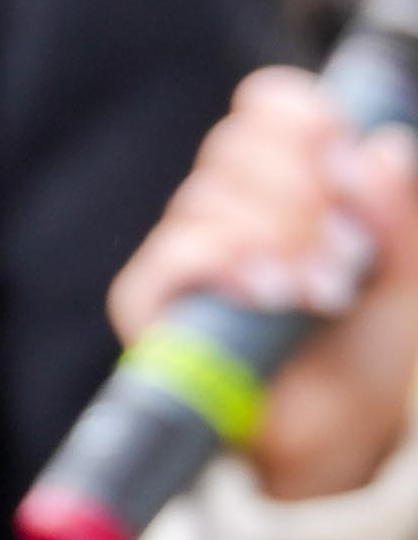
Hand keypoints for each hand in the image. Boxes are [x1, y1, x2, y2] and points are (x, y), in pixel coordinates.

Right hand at [107, 74, 417, 500]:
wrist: (337, 431)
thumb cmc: (364, 348)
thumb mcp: (401, 274)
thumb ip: (393, 212)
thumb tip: (381, 147)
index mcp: (281, 184)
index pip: (266, 108)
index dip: (299, 115)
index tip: (337, 145)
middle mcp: (222, 206)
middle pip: (239, 143)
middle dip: (304, 194)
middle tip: (344, 254)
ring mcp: (181, 250)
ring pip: (213, 196)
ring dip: (281, 242)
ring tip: (321, 294)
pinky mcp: (147, 298)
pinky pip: (178, 250)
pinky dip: (229, 264)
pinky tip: (269, 294)